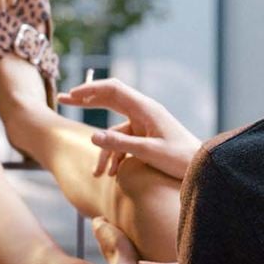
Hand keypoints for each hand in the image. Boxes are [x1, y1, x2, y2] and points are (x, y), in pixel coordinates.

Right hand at [58, 78, 199, 179]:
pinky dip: (115, 157)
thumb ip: (121, 144)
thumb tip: (93, 136)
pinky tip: (111, 175)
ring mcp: (144, 125)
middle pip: (109, 101)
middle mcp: (144, 113)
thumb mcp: (149, 152)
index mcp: (146, 109)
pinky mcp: (146, 138)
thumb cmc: (181, 159)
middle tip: (62, 100)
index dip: (90, 89)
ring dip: (104, 152)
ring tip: (98, 174)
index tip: (71, 95)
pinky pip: (123, 143)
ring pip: (114, 132)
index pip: (113, 90)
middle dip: (86, 102)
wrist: (202, 169)